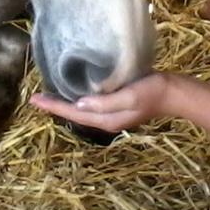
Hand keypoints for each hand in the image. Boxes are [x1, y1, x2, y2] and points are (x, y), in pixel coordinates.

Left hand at [29, 72, 173, 132]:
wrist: (174, 91)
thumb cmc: (153, 91)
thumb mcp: (130, 96)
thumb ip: (105, 102)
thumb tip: (79, 104)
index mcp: (107, 119)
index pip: (74, 113)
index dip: (54, 107)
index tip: (35, 101)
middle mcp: (106, 119)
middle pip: (75, 114)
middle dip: (55, 106)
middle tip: (35, 98)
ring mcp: (111, 113)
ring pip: (81, 109)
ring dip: (65, 102)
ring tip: (49, 95)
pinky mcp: (116, 103)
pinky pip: (90, 103)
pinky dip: (77, 97)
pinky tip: (73, 89)